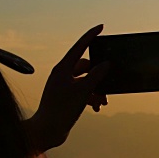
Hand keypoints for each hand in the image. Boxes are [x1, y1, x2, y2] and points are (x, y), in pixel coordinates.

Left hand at [24, 24, 110, 152]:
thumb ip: (97, 75)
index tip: (101, 27)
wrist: (47, 131)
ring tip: (104, 101)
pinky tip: (97, 108)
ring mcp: (63, 86)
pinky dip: (91, 98)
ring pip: (86, 81)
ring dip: (97, 90)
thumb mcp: (84, 90)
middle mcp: (62, 75)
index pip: (79, 46)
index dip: (91, 36)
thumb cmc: (62, 109)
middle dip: (99, 76)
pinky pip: (83, 93)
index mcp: (63, 68)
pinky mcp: (66, 98)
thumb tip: (106, 64)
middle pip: (86, 67)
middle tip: (111, 80)